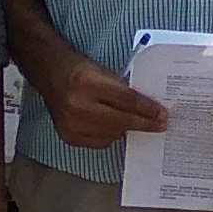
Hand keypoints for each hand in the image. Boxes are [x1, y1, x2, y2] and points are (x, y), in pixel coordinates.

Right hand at [32, 44, 163, 148]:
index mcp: (88, 83)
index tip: (163, 115)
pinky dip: (109, 135)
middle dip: (143, 123)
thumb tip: (149, 108)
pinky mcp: (68, 136)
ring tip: (134, 122)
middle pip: (120, 120)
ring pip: (111, 134)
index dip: (147, 109)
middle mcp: (78, 105)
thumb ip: (123, 90)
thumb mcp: (103, 72)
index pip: (126, 100)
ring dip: (125, 128)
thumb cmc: (80, 69)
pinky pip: (98, 142)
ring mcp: (71, 124)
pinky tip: (112, 127)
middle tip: (160, 124)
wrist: (49, 74)